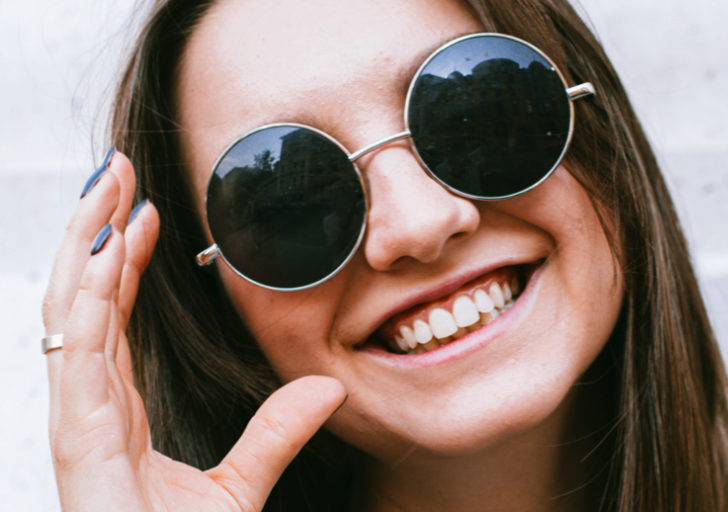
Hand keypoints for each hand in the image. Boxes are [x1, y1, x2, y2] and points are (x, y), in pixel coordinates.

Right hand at [41, 151, 346, 511]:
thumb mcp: (240, 485)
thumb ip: (278, 434)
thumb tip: (329, 390)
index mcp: (117, 408)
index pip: (112, 313)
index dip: (122, 258)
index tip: (143, 210)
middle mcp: (89, 404)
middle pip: (81, 297)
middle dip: (92, 228)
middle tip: (114, 170)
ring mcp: (78, 418)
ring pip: (69, 310)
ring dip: (85, 242)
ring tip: (107, 184)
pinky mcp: (78, 438)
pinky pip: (79, 352)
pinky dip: (88, 297)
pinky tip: (106, 248)